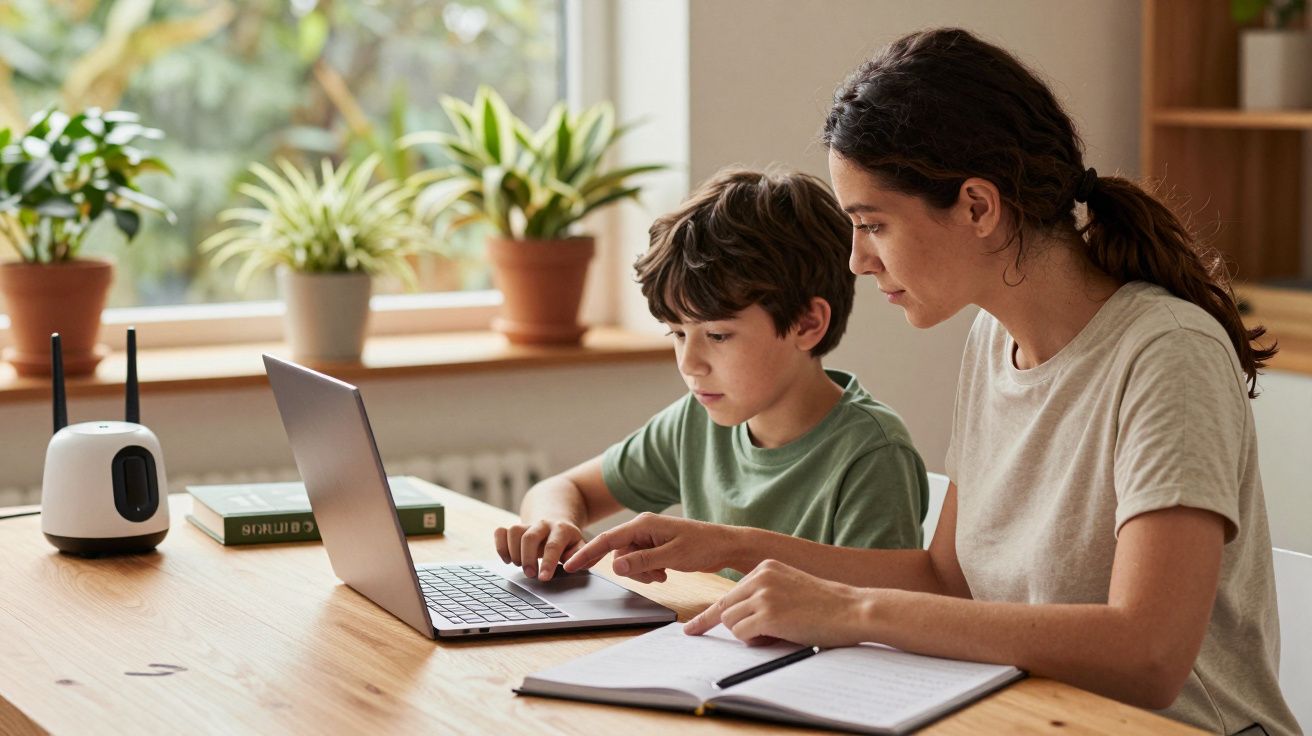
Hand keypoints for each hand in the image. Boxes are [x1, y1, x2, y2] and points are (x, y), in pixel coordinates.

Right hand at [493, 519, 584, 580]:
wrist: (556, 521)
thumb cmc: (568, 541)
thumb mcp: (579, 546)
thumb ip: (580, 556)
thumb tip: (572, 566)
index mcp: (561, 529)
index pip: (553, 545)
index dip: (548, 563)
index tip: (544, 578)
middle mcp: (543, 524)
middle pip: (529, 537)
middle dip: (527, 559)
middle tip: (530, 575)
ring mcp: (527, 525)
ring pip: (514, 532)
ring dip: (514, 552)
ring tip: (520, 565)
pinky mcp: (514, 528)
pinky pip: (500, 532)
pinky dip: (500, 547)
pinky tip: (507, 559)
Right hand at [562, 513, 739, 583]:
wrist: (725, 546)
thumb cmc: (703, 546)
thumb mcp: (672, 556)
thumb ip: (643, 561)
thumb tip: (616, 567)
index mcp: (643, 524)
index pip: (608, 540)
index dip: (587, 553)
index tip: (570, 565)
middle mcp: (643, 528)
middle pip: (618, 554)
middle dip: (632, 570)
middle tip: (655, 575)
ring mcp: (649, 538)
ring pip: (629, 562)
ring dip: (642, 573)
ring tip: (663, 573)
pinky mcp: (655, 547)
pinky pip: (640, 563)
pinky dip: (649, 572)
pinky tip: (665, 572)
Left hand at [683, 559, 873, 647]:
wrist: (852, 609)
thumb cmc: (826, 606)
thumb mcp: (789, 589)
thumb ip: (762, 598)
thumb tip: (735, 623)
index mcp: (764, 567)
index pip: (728, 594)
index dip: (708, 616)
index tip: (691, 629)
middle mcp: (760, 577)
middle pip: (725, 609)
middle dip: (734, 628)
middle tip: (754, 637)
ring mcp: (763, 595)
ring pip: (730, 623)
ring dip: (748, 635)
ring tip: (777, 632)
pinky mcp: (768, 614)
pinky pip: (742, 634)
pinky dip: (755, 641)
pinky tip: (777, 636)